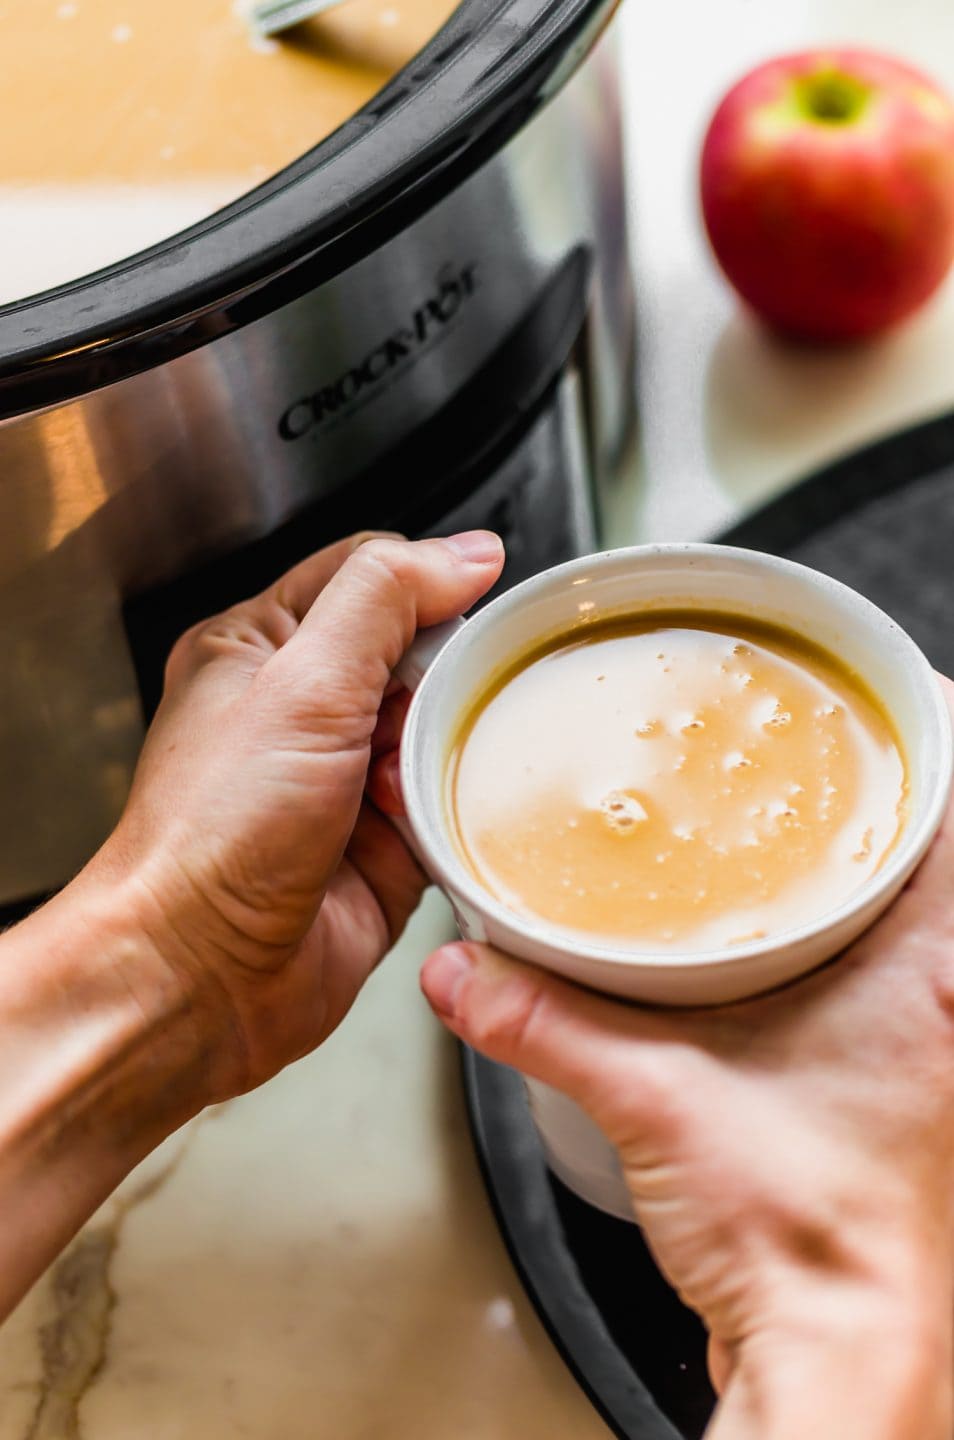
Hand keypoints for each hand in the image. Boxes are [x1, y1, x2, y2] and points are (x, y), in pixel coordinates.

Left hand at [85, 530, 503, 1101]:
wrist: (202, 977)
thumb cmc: (211, 841)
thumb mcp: (300, 685)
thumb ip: (384, 600)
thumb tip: (463, 554)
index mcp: (259, 649)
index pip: (366, 577)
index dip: (426, 584)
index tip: (479, 598)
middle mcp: (300, 712)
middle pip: (416, 656)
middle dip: (438, 685)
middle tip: (430, 711)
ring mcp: (343, 782)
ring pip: (442, 733)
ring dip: (444, 754)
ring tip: (407, 783)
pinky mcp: (384, 849)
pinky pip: (451, 807)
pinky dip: (453, 814)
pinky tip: (428, 826)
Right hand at [420, 681, 953, 1439]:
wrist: (837, 1345)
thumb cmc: (805, 1236)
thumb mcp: (655, 1097)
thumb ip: (541, 1022)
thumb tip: (466, 970)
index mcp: (929, 966)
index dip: (933, 731)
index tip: (885, 685)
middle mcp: (944, 993)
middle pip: (937, 842)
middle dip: (877, 784)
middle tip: (812, 736)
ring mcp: (926, 1036)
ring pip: (917, 905)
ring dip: (863, 854)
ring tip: (793, 808)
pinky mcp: (892, 1074)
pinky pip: (890, 962)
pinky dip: (844, 923)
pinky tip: (777, 927)